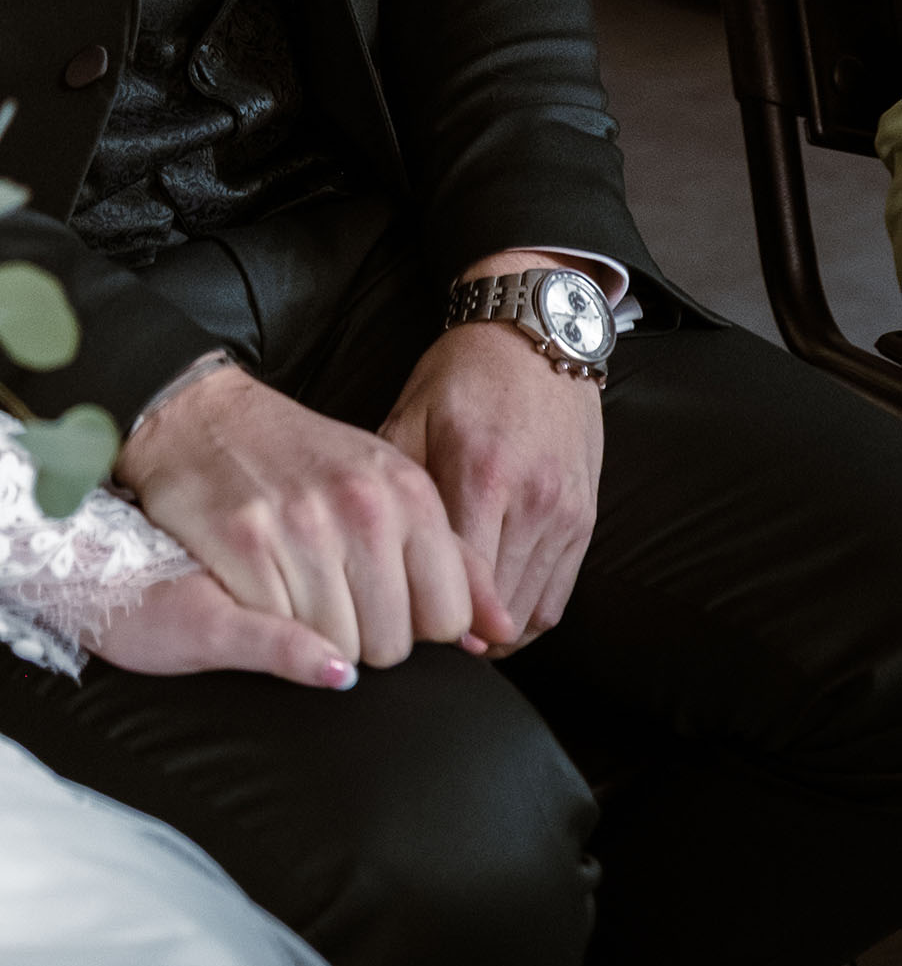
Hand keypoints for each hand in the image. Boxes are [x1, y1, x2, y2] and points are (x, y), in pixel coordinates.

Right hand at [113, 363, 511, 681]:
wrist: (203, 417)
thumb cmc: (303, 461)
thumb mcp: (389, 489)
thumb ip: (453, 562)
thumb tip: (501, 631)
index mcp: (409, 494)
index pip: (445, 619)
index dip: (413, 626)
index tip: (381, 599)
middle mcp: (364, 507)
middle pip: (391, 646)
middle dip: (363, 638)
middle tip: (329, 594)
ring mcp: (304, 524)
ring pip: (338, 650)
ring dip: (316, 637)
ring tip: (295, 588)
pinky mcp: (246, 542)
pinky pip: (280, 636)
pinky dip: (270, 627)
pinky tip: (260, 587)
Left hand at [380, 320, 602, 654]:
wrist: (536, 334)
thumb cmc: (463, 374)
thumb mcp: (411, 414)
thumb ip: (399, 487)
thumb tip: (379, 557)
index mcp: (481, 474)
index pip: (455, 581)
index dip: (424, 612)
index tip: (399, 619)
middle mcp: (532, 502)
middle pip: (494, 609)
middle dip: (455, 630)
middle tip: (419, 628)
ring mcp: (566, 515)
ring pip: (529, 613)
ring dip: (491, 632)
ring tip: (452, 627)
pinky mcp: (585, 521)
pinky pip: (558, 599)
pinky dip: (525, 617)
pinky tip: (493, 614)